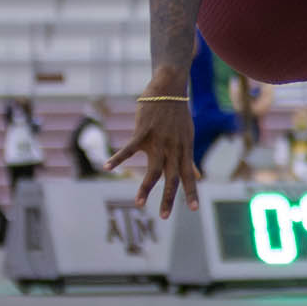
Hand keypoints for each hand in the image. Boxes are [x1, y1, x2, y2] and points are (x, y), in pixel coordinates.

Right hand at [107, 97, 198, 216]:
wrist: (169, 89)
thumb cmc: (177, 116)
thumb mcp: (187, 138)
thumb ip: (189, 160)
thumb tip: (198, 176)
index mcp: (184, 150)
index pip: (189, 175)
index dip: (192, 192)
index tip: (194, 209)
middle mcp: (173, 149)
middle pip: (172, 178)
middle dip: (169, 198)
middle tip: (164, 217)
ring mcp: (158, 141)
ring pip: (153, 169)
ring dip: (146, 188)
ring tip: (139, 203)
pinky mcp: (143, 132)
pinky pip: (130, 149)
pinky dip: (118, 158)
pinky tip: (108, 167)